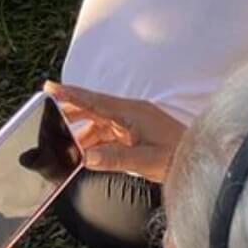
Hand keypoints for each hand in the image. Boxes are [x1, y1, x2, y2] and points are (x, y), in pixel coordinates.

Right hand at [44, 81, 184, 183]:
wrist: (200, 158)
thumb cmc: (178, 156)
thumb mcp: (146, 159)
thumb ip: (116, 158)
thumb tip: (86, 157)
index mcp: (133, 113)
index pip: (96, 101)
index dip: (72, 94)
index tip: (50, 87)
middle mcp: (132, 114)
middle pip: (94, 109)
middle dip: (71, 113)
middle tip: (47, 117)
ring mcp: (134, 123)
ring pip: (100, 123)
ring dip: (82, 133)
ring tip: (64, 144)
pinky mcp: (137, 134)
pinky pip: (109, 134)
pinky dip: (95, 142)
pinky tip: (86, 153)